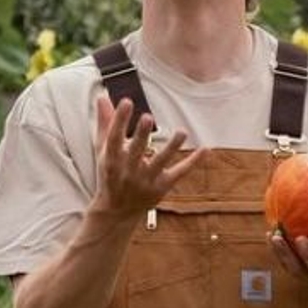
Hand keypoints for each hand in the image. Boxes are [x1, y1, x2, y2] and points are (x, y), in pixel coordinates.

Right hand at [89, 94, 202, 219]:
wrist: (116, 211)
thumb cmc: (110, 174)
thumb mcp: (103, 151)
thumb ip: (105, 123)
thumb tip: (102, 97)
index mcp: (112, 159)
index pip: (114, 137)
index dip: (120, 120)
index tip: (127, 102)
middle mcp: (128, 170)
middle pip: (136, 150)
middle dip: (141, 135)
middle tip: (148, 118)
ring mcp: (146, 180)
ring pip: (160, 162)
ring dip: (171, 147)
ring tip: (181, 132)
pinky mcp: (161, 187)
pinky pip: (178, 173)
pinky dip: (192, 162)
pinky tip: (204, 149)